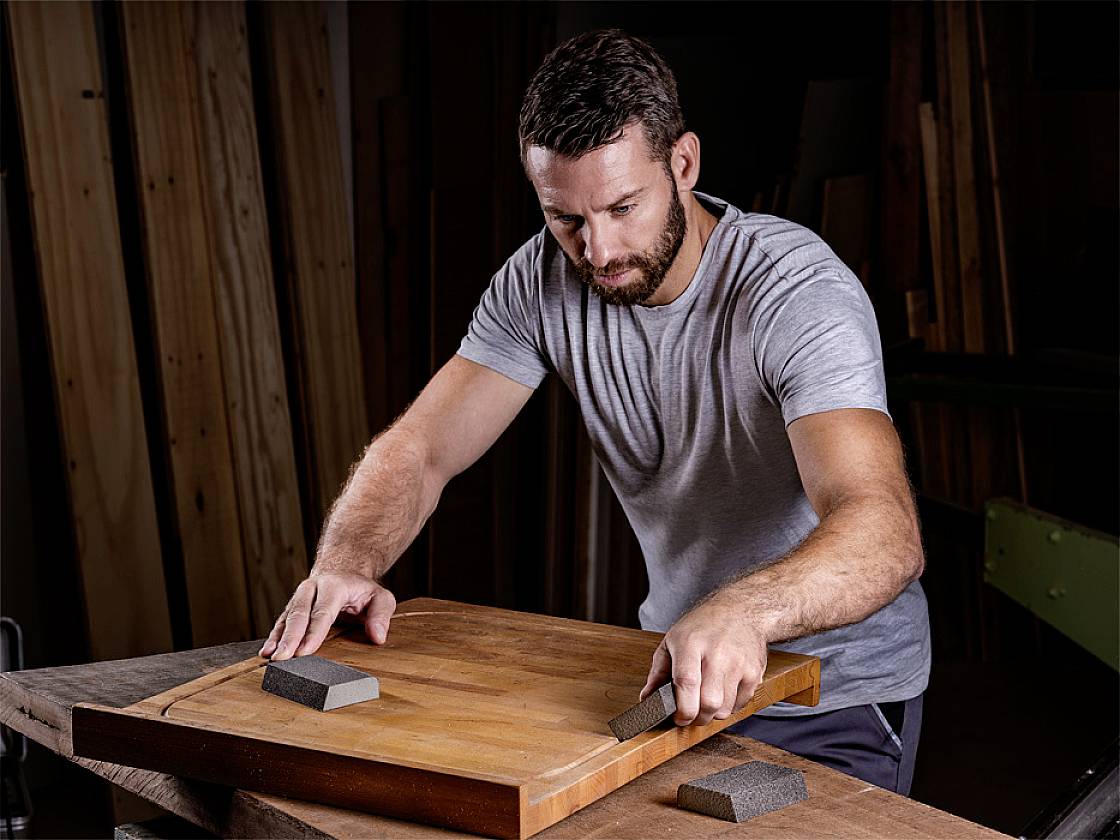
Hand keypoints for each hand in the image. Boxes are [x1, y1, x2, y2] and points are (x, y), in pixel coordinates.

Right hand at [258, 571, 396, 659]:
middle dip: (290, 638)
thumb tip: (377, 636)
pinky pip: (281, 623)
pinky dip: (273, 637)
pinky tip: (266, 652)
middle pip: (299, 614)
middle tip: (283, 658)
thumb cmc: (362, 590)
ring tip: (270, 658)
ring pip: (286, 619)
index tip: (305, 651)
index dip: (313, 632)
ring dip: (277, 639)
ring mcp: (299, 598)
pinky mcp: (292, 608)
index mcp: (334, 586)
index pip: (323, 612)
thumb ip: (381, 615)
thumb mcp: (381, 597)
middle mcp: (312, 589)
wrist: (343, 571)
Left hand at [639, 598, 768, 726]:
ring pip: (724, 709)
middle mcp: (716, 653)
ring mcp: (738, 664)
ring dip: (712, 714)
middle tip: (690, 714)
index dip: (681, 708)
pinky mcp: (754, 673)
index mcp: (690, 644)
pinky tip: (722, 691)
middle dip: (696, 718)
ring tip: (705, 699)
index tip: (677, 717)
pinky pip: (739, 705)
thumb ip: (658, 672)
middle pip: (708, 703)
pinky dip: (728, 706)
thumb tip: (647, 699)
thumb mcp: (672, 640)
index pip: (687, 682)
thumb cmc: (702, 627)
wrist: (740, 611)